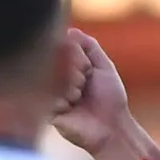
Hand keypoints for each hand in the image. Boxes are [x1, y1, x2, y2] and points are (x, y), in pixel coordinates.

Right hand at [50, 27, 134, 159]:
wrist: (113, 128)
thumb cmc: (110, 99)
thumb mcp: (104, 67)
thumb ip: (90, 47)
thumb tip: (71, 31)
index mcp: (68, 68)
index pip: (62, 47)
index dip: (76, 55)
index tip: (88, 69)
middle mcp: (56, 79)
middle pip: (55, 59)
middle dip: (76, 68)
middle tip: (85, 84)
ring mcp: (50, 95)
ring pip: (52, 75)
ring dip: (72, 84)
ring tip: (80, 98)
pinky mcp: (47, 111)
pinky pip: (49, 94)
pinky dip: (65, 98)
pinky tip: (72, 108)